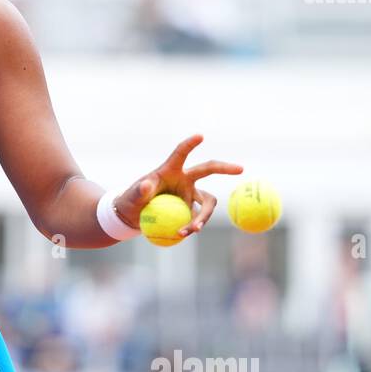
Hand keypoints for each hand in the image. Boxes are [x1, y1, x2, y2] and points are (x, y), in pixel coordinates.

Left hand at [113, 134, 242, 238]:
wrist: (134, 217)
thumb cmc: (130, 201)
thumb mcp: (131, 197)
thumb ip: (138, 191)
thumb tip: (146, 185)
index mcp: (170, 169)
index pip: (181, 153)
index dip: (190, 145)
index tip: (200, 136)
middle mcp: (184, 179)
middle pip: (208, 170)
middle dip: (225, 168)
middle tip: (240, 169)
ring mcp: (190, 195)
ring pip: (207, 202)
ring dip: (203, 215)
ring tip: (193, 229)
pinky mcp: (190, 210)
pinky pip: (198, 219)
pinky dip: (192, 227)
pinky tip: (183, 235)